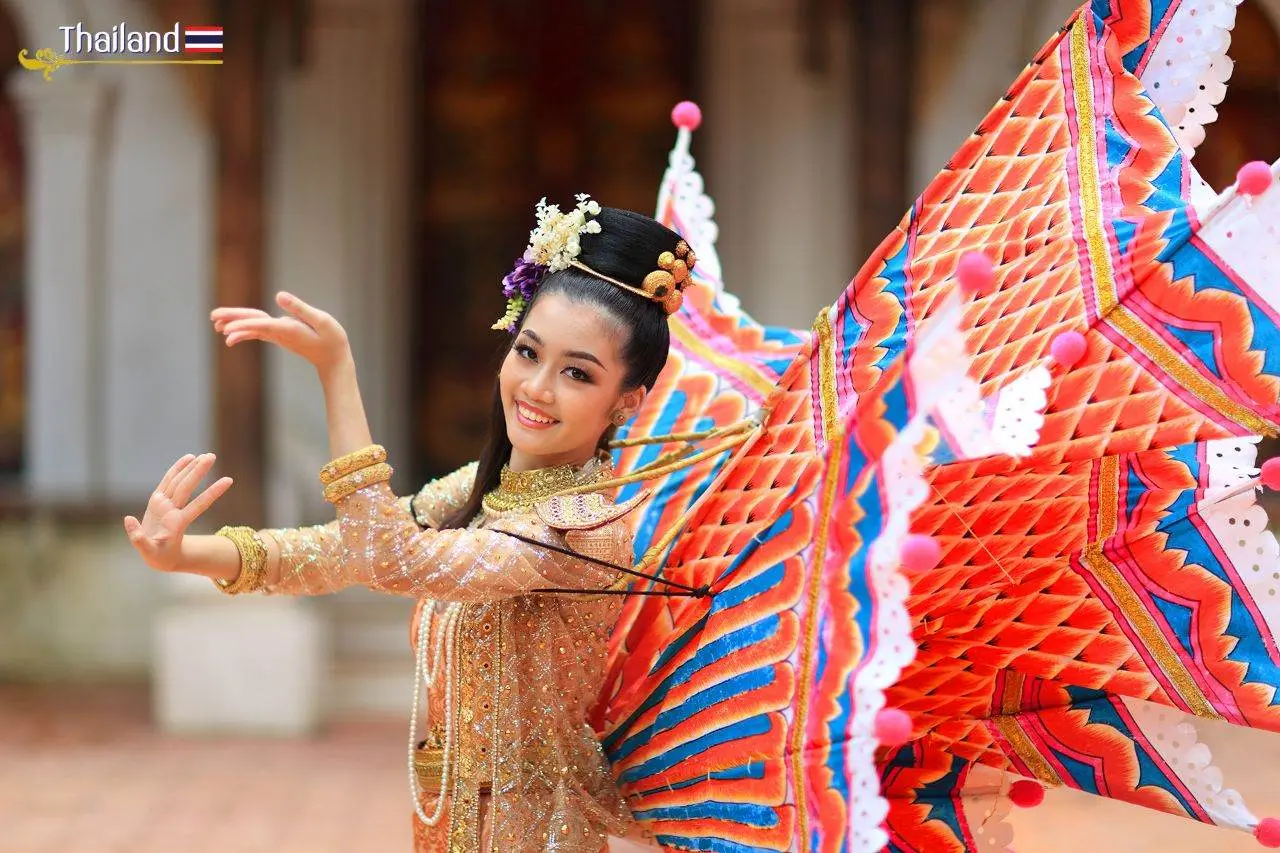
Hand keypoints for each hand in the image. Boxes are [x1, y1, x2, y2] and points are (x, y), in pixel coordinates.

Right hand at [123, 453, 232, 572]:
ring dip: (191, 468)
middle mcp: (173, 511)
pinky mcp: (158, 501)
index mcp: (177, 523)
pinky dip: (176, 470)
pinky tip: (188, 458)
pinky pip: (168, 482)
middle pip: (186, 488)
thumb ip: (139, 539)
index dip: (212, 493)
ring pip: (179, 483)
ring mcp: (166, 505)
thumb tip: (128, 519)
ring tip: (204, 455)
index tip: (228, 481)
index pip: (198, 505)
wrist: (160, 556)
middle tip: (211, 456)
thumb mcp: (148, 552)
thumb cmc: (158, 556)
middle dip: (198, 472)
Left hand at [212, 292, 350, 375]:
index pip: (262, 325)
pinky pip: (258, 330)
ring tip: (215, 323)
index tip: (226, 329)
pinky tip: (230, 332)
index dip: (243, 325)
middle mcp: (280, 333)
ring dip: (234, 324)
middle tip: (212, 317)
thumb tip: (278, 296)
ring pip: (252, 327)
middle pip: (252, 324)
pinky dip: (244, 329)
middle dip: (232, 321)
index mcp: (289, 329)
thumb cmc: (332, 339)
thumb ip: (300, 308)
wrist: (334, 359)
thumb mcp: (322, 321)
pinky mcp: (280, 335)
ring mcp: (279, 335)